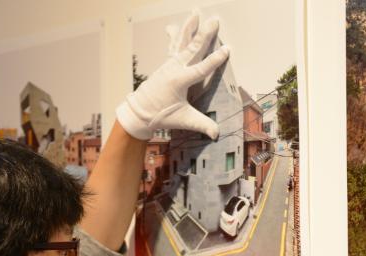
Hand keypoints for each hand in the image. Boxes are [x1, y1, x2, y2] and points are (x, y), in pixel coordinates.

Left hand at [116, 12, 230, 140]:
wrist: (138, 113)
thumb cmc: (160, 116)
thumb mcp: (183, 120)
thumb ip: (201, 125)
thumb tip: (217, 133)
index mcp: (179, 81)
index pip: (201, 68)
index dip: (215, 59)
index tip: (227, 48)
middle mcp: (173, 69)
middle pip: (193, 48)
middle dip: (204, 34)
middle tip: (214, 20)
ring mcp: (169, 64)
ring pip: (181, 42)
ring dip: (189, 26)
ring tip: (196, 12)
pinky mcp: (166, 65)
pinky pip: (172, 46)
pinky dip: (175, 35)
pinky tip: (174, 25)